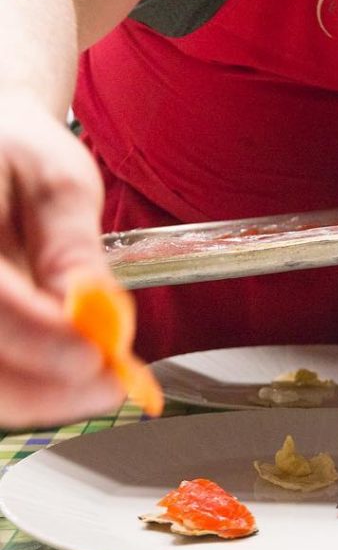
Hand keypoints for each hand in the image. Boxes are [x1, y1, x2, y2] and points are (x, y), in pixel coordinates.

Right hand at [0, 96, 124, 426]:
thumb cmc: (15, 154)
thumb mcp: (56, 181)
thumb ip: (70, 247)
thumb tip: (93, 310)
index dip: (39, 339)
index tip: (96, 356)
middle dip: (40, 388)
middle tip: (110, 384)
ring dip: (33, 396)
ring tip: (98, 381)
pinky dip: (22, 387)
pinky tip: (66, 378)